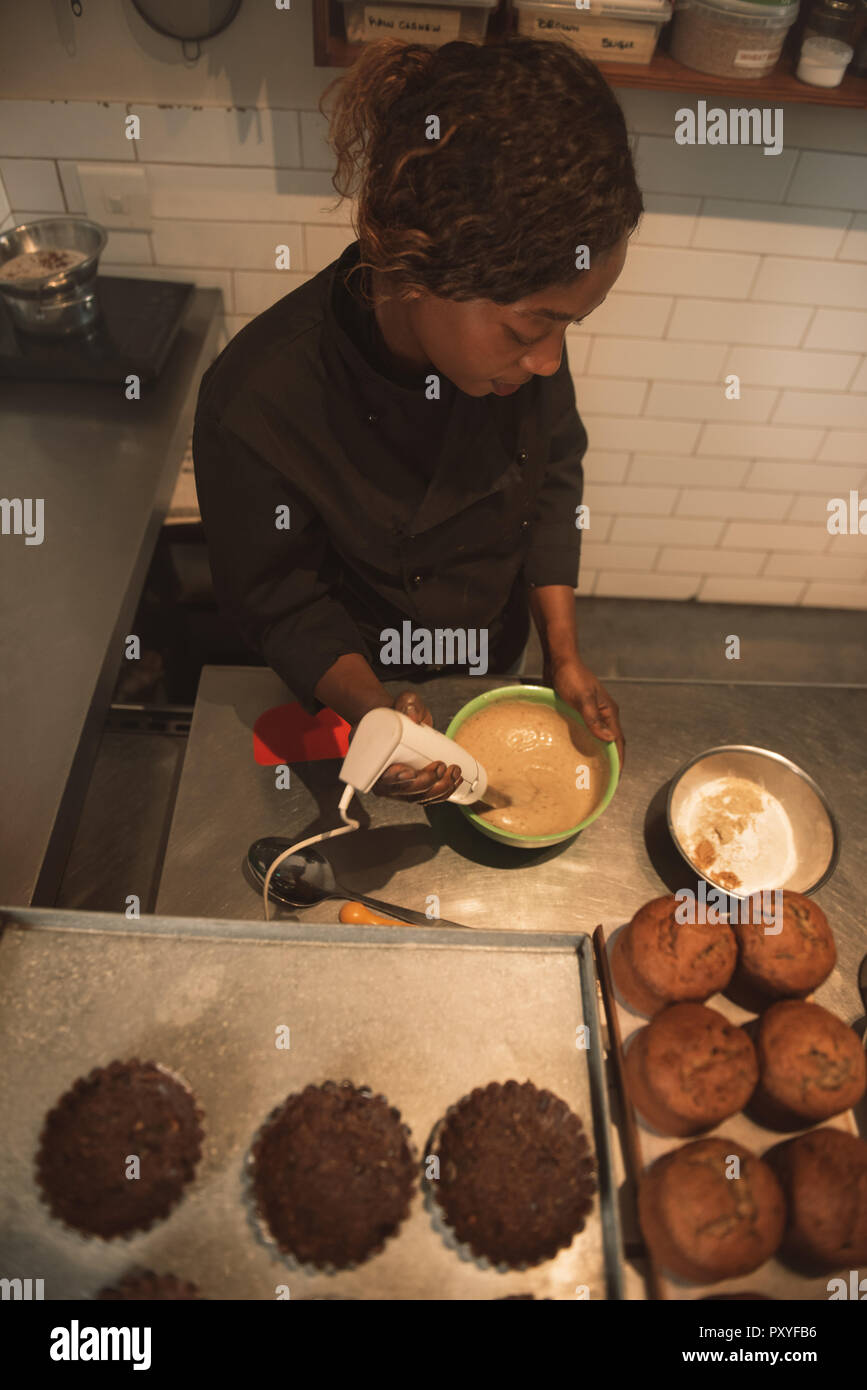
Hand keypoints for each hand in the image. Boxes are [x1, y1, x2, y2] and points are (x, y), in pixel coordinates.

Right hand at [370, 690, 461, 803]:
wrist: (398, 721)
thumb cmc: (395, 713)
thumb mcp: (402, 702)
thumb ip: (407, 703)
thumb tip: (413, 716)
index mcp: (372, 760)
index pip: (381, 778)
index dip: (396, 779)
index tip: (410, 772)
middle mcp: (382, 778)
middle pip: (404, 792)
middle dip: (426, 784)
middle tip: (440, 766)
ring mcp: (398, 786)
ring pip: (418, 798)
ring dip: (439, 790)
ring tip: (454, 771)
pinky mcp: (413, 787)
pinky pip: (427, 797)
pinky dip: (443, 792)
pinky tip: (454, 780)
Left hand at [544, 656, 624, 771]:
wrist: (560, 661)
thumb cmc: (571, 678)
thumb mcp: (583, 700)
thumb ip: (595, 720)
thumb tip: (610, 740)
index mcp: (610, 713)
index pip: (618, 742)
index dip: (619, 761)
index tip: (616, 778)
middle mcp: (605, 714)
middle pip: (612, 742)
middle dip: (612, 761)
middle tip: (605, 780)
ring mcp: (593, 713)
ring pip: (600, 738)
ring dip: (600, 753)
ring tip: (593, 771)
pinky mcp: (581, 711)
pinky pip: (588, 732)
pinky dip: (588, 744)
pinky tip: (578, 752)